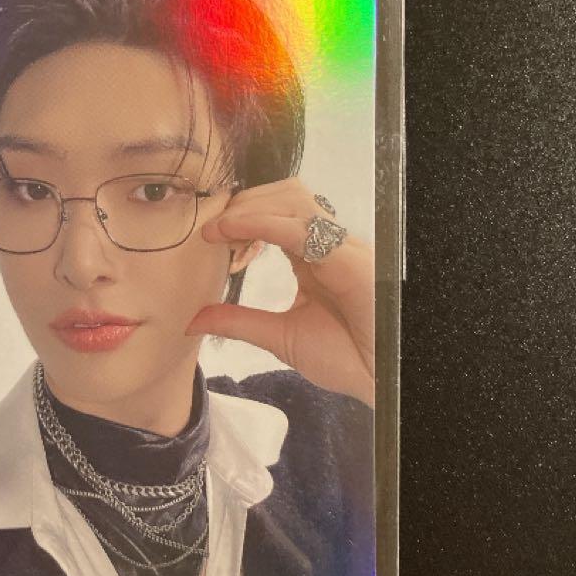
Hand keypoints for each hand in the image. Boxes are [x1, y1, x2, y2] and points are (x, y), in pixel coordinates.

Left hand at [186, 178, 374, 408]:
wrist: (381, 381)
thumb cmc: (346, 358)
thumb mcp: (279, 337)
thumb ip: (239, 322)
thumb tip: (194, 319)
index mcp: (314, 256)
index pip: (277, 213)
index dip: (241, 216)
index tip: (209, 237)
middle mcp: (328, 243)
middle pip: (285, 194)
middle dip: (243, 203)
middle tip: (213, 231)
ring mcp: (340, 246)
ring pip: (293, 199)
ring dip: (250, 208)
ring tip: (220, 232)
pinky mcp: (348, 258)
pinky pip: (301, 228)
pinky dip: (262, 223)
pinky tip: (233, 232)